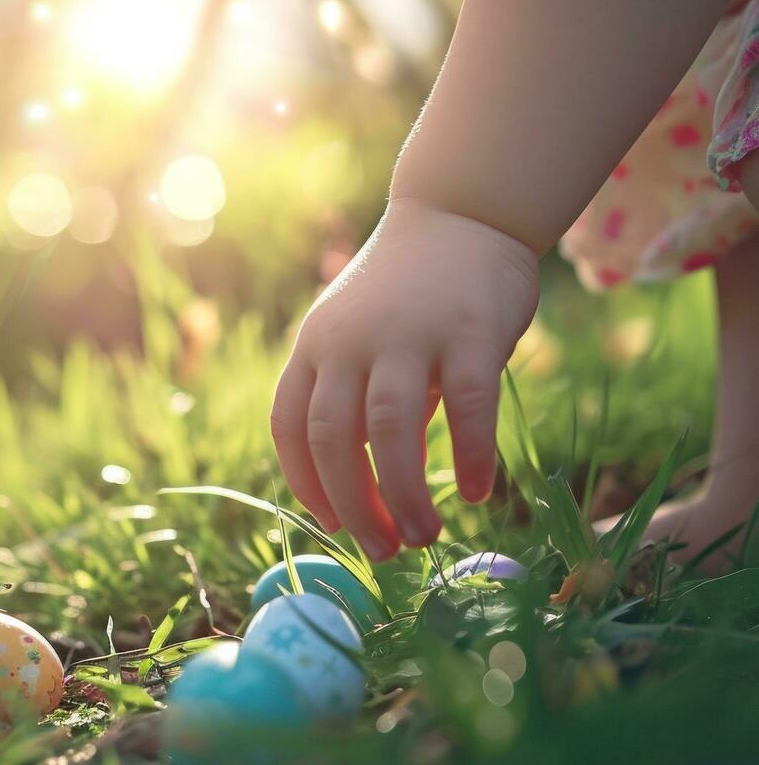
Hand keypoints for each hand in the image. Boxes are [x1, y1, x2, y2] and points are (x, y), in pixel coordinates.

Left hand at [270, 198, 539, 558]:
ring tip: (424, 537)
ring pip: (392, 432)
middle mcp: (349, 341)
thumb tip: (362, 488)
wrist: (462, 213)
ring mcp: (407, 334)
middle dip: (355, 507)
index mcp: (314, 347)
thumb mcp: (358, 338)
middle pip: (334, 440)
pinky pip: (465, 407)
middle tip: (383, 551)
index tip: (332, 524)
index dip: (306, 483)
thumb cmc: (407, 293)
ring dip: (405, 496)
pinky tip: (475, 492)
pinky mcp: (468, 332)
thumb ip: (354, 399)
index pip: (289, 427)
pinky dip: (468, 456)